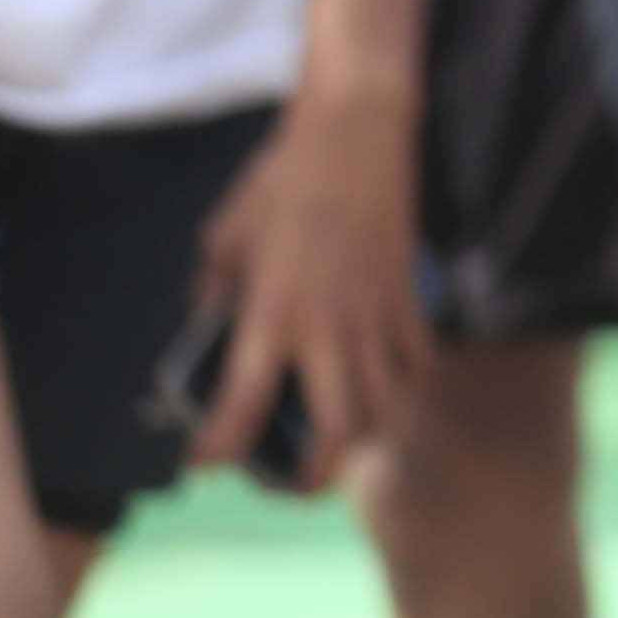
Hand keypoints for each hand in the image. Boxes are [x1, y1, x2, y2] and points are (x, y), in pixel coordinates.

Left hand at [189, 76, 426, 485]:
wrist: (357, 132)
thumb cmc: (282, 179)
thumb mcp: (224, 237)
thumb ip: (213, 295)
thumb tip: (207, 332)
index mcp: (272, 313)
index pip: (242, 407)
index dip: (217, 450)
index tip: (203, 464)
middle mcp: (328, 326)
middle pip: (335, 430)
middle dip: (312, 476)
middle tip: (291, 485)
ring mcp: (376, 313)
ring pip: (382, 404)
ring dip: (359, 435)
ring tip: (335, 441)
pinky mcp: (406, 294)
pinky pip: (415, 360)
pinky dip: (401, 383)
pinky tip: (383, 383)